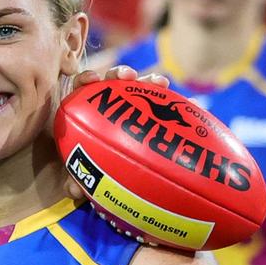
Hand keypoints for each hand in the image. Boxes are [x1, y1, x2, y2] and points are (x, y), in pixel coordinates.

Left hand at [60, 65, 171, 201]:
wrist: (106, 178)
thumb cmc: (87, 173)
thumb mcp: (78, 176)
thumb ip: (74, 180)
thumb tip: (75, 190)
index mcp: (84, 112)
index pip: (81, 88)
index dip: (86, 79)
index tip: (92, 80)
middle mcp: (106, 106)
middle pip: (111, 82)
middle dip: (119, 74)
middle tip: (128, 76)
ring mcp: (130, 108)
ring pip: (138, 89)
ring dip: (149, 82)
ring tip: (161, 83)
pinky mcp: (153, 115)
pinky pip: (164, 108)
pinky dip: (175, 106)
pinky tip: (192, 107)